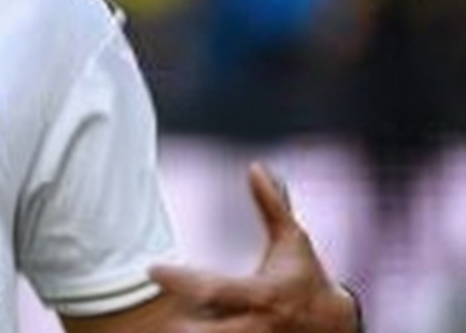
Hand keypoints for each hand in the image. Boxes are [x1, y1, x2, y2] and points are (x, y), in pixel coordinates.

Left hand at [149, 163, 359, 332]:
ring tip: (166, 325)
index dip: (180, 281)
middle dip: (178, 325)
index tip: (153, 270)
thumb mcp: (293, 240)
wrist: (334, 323)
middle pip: (206, 331)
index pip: (212, 289)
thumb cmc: (306, 278)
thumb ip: (272, 205)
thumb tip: (256, 169)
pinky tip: (188, 331)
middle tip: (154, 311)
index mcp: (261, 294)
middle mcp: (256, 325)